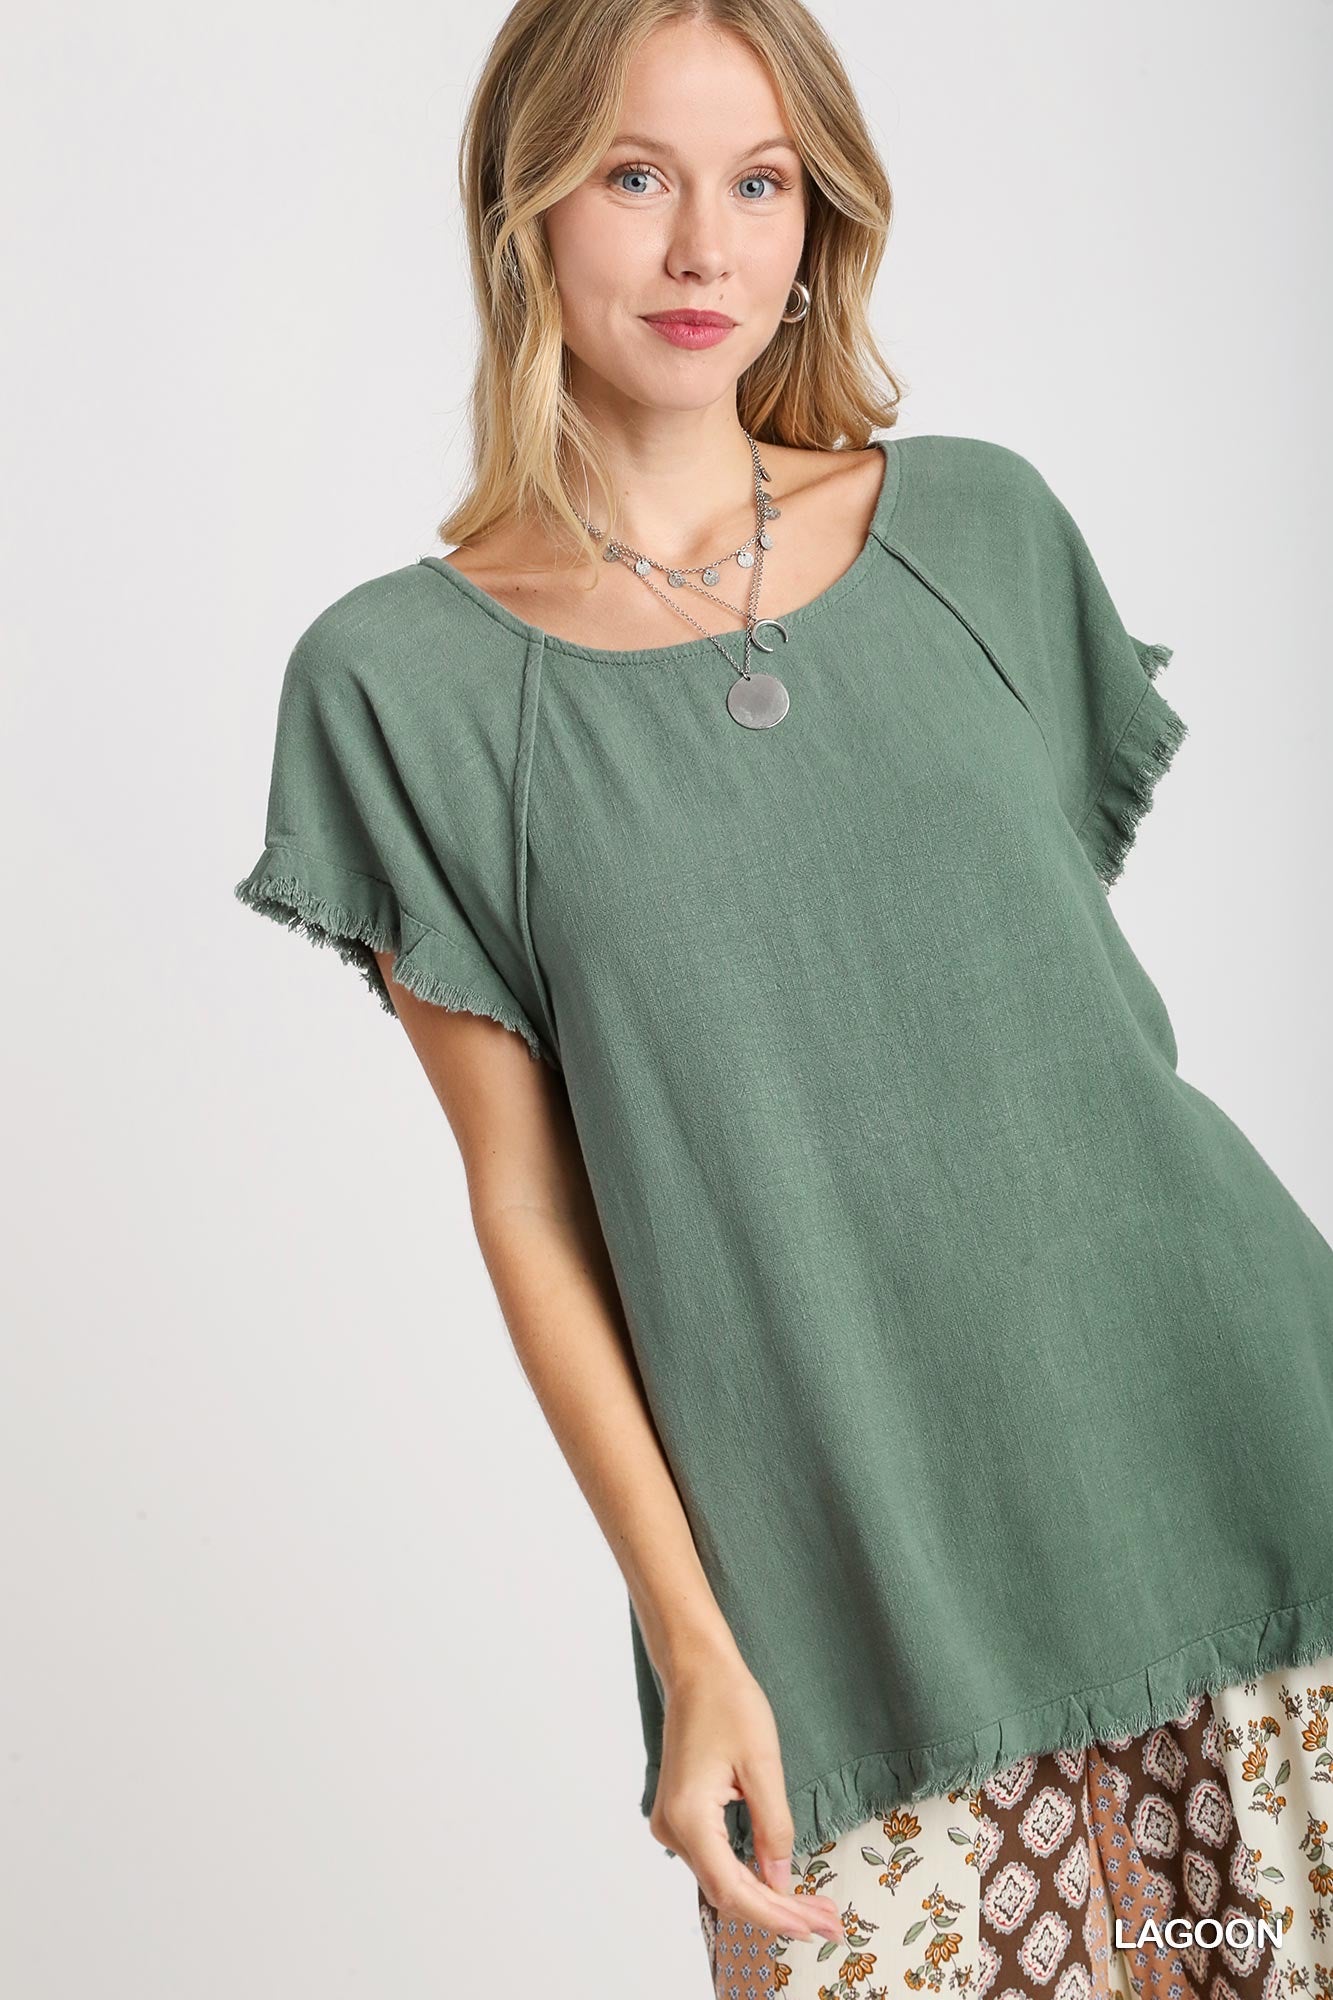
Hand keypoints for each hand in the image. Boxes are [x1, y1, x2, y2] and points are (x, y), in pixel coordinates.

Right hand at [647, 1648, 842, 1944]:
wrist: (696, 1669)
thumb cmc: (730, 1703)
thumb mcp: (763, 1764)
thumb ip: (773, 1827)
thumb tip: (782, 1881)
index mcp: (689, 1818)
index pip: (734, 1890)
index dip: (777, 1916)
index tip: (818, 1927)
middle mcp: (672, 1829)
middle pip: (727, 1892)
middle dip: (779, 1913)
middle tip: (830, 1923)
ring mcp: (671, 1824)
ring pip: (721, 1881)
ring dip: (766, 1898)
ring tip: (814, 1908)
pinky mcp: (680, 1816)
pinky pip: (715, 1861)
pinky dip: (749, 1877)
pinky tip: (780, 1884)